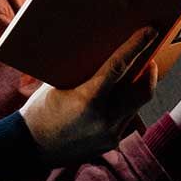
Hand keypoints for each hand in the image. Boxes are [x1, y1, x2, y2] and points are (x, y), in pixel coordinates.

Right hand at [20, 28, 162, 163]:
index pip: (118, 67)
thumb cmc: (39, 110)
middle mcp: (103, 118)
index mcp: (86, 99)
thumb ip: (82, 73)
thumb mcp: (56, 86)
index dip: (137, 47)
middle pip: (140, 91)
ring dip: (137, 90)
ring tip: (136, 77)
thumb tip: (101, 52)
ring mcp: (108, 134)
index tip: (150, 32)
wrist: (30, 147)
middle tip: (149, 58)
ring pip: (135, 107)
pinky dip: (123, 108)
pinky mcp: (109, 144)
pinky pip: (125, 121)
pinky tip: (118, 101)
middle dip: (149, 73)